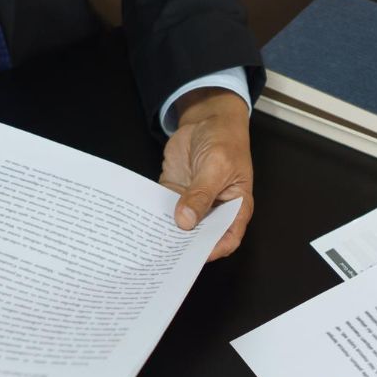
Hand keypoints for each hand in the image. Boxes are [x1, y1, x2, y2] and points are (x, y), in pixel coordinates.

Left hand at [160, 88, 252, 259]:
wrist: (207, 120)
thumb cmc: (225, 141)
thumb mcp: (217, 166)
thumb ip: (202, 194)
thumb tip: (186, 221)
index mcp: (235, 207)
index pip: (228, 238)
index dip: (213, 249)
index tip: (194, 256)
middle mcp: (214, 211)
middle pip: (200, 237)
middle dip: (184, 246)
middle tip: (165, 254)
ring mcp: (193, 204)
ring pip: (180, 227)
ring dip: (166, 233)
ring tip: (150, 243)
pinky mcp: (175, 194)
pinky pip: (164, 210)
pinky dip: (154, 216)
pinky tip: (141, 222)